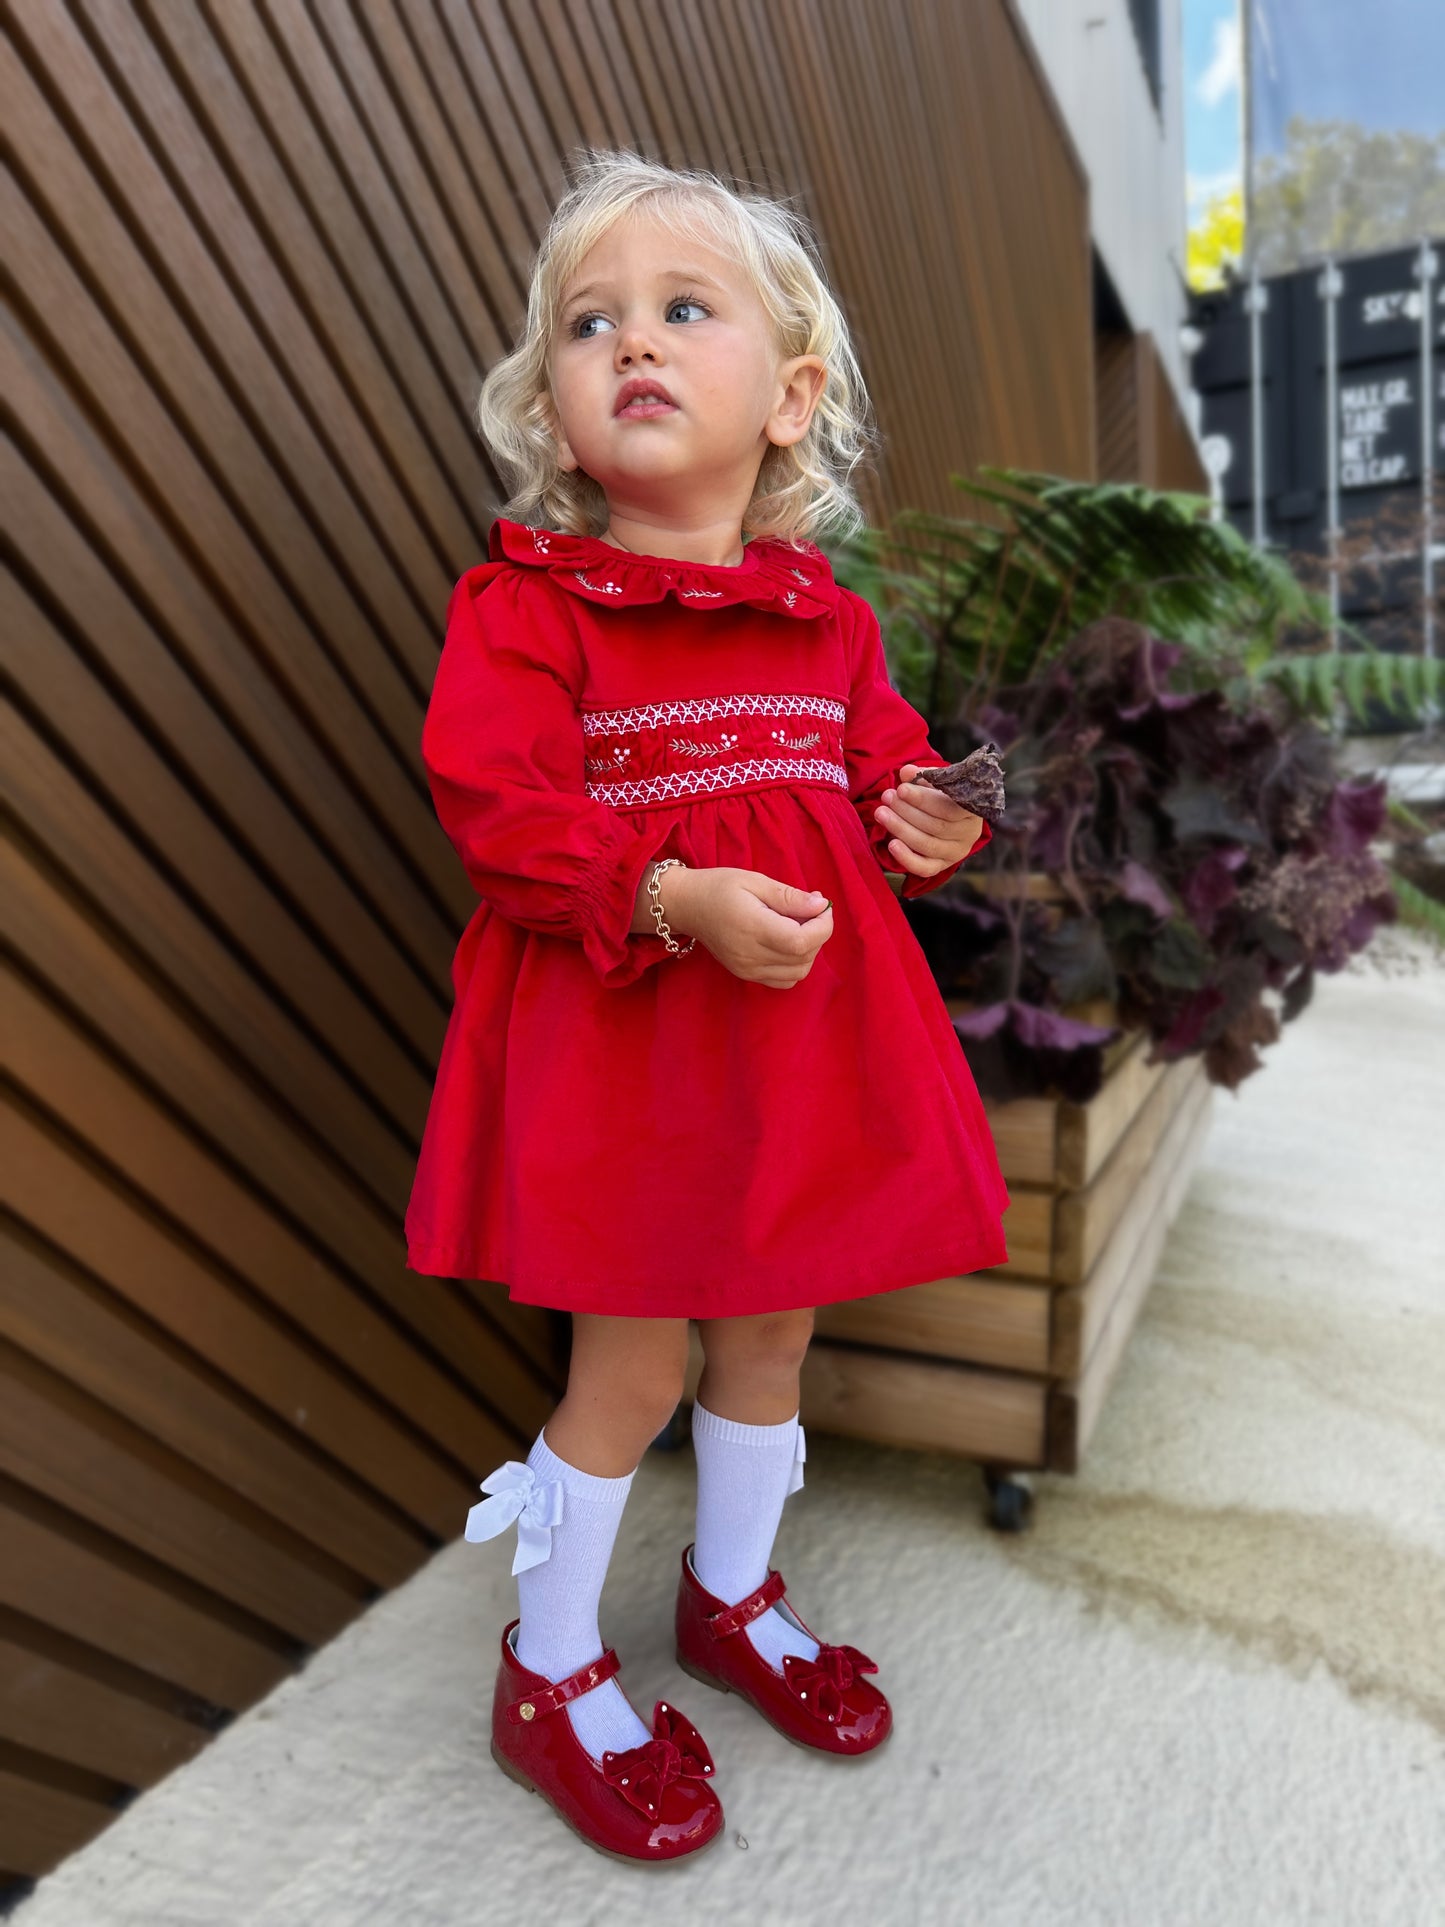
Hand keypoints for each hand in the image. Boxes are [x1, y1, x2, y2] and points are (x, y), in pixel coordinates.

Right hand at [669, 866, 833, 987]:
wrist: (688, 906)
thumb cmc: (719, 887)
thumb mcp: (755, 881)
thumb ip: (789, 896)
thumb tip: (821, 905)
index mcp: (752, 927)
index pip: (801, 941)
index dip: (822, 926)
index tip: (822, 906)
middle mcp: (749, 955)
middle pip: (803, 958)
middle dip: (819, 933)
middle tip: (811, 909)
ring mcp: (747, 969)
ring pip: (798, 972)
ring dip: (810, 950)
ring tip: (800, 925)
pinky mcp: (746, 975)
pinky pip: (784, 980)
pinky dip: (796, 964)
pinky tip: (789, 943)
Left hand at [874, 764, 985, 877]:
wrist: (951, 815)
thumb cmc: (943, 794)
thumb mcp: (937, 782)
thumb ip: (923, 776)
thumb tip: (906, 772)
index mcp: (973, 810)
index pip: (949, 808)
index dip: (923, 799)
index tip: (901, 788)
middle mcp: (969, 833)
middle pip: (936, 826)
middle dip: (906, 811)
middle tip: (887, 797)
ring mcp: (956, 852)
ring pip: (927, 844)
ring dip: (901, 829)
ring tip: (881, 813)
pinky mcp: (942, 866)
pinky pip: (925, 868)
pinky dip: (907, 858)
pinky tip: (891, 844)